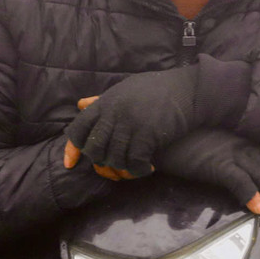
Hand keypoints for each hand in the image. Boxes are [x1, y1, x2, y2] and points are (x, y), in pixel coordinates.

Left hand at [63, 67, 201, 176]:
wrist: (188, 89)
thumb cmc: (158, 88)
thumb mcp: (126, 88)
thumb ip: (103, 100)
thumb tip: (80, 104)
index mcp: (106, 102)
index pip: (78, 129)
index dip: (73, 149)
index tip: (71, 163)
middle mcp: (114, 113)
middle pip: (94, 148)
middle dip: (100, 161)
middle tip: (114, 163)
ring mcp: (130, 124)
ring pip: (113, 158)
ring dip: (122, 168)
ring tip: (133, 166)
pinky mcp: (147, 134)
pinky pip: (134, 162)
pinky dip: (138, 170)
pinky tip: (147, 169)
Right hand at [153, 129, 259, 217]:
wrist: (165, 127)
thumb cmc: (188, 137)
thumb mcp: (217, 144)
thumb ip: (233, 155)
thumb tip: (249, 174)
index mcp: (245, 141)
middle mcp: (243, 145)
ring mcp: (229, 153)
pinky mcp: (214, 163)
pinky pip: (236, 179)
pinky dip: (249, 193)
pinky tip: (258, 209)